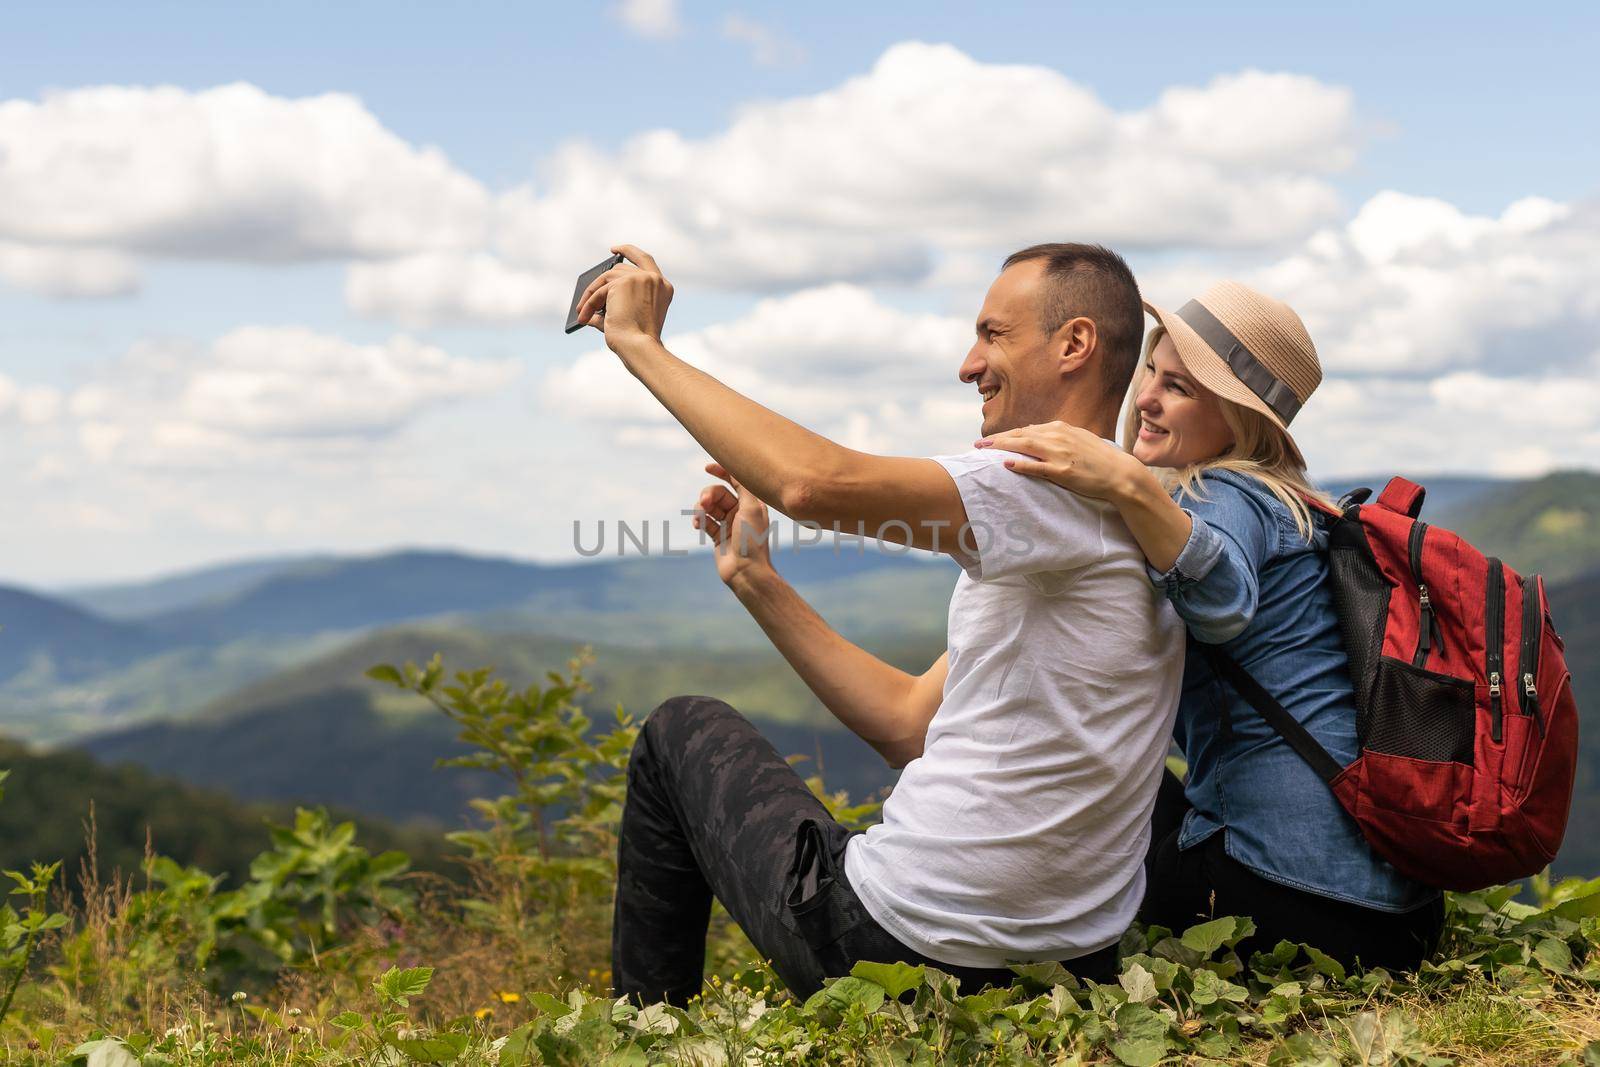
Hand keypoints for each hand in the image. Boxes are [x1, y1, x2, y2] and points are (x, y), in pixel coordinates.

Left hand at [572, 243, 674, 351]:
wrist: (640, 348)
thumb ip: (615, 304)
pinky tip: (583, 317)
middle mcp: (654, 279)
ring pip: (606, 278)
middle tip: (588, 291)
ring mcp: (640, 278)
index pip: (645, 260)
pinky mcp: (623, 283)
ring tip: (582, 311)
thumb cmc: (638, 341)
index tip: (614, 250)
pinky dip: (589, 304)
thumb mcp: (630, 317)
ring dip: (592, 296)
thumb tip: (590, 301)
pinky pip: (599, 291)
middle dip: (601, 280)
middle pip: (620, 268)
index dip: (629, 251)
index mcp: (663, 288)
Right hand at [691, 460, 775, 588]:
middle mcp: (741, 512)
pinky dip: (699, 520)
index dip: (722, 471)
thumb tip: (735, 469)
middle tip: (705, 503)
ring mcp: (728, 524)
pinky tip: (698, 525)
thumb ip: (744, 486)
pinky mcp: (718, 536)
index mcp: (752, 504)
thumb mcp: (752, 507)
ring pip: (709, 507)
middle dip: (708, 495)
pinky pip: (704, 521)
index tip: (707, 468)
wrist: (746, 571)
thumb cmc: (752, 540)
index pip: (735, 481)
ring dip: (701, 508)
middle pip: (718, 493)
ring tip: (700, 516)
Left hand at [975, 421, 1145, 501]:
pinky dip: (1021, 464)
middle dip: (998, 439)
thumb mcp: (1077, 439)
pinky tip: (1006, 464)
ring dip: (1002, 447)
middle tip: (977, 445)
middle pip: (1021, 435)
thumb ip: (1056, 436)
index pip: (1027, 430)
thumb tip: (1034, 433)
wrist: (1120, 473)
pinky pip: (1037, 467)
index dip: (1006, 435)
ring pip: (1025, 447)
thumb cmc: (1098, 459)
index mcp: (1061, 429)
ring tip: (984, 452)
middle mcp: (1059, 437)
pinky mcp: (1064, 471)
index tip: (990, 440)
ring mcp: (1061, 454)